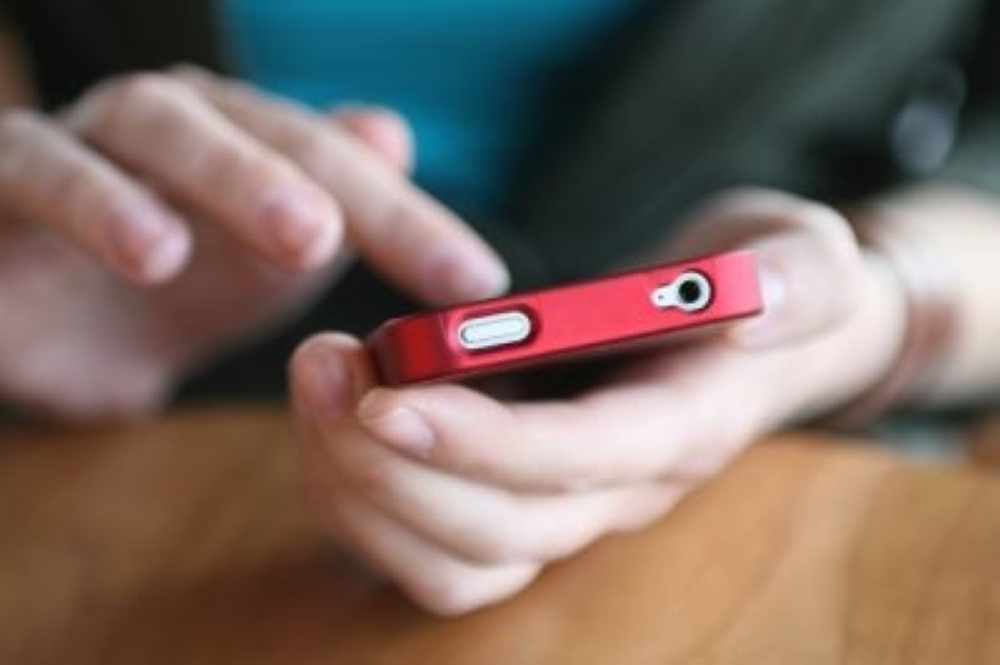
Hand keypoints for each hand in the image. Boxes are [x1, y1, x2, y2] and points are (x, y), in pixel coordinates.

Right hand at [0, 67, 506, 418]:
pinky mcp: (7, 178)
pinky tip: (151, 251)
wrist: (44, 324)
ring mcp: (90, 141)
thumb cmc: (167, 291)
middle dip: (306, 178)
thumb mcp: (262, 266)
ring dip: (218, 174)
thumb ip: (332, 209)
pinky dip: (92, 201)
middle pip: (254, 128)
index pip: (340, 167)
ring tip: (280, 239)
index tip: (475, 284)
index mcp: (245, 146)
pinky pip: (38, 171)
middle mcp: (176, 127)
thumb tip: (392, 132)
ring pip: (149, 127)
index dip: (409, 221)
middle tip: (339, 238)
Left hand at [289, 189, 907, 613]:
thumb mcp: (805, 254)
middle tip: (321, 365)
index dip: (480, 444)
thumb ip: (799, 279)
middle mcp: (618, 491)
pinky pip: (423, 544)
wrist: (741, 328)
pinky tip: (330, 414)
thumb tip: (744, 312)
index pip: (577, 461)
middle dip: (392, 465)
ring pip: (449, 561)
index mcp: (682, 426)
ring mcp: (564, 508)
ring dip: (361, 489)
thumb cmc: (761, 284)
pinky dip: (359, 495)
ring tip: (315, 382)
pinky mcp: (516, 500)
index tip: (383, 395)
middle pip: (497, 531)